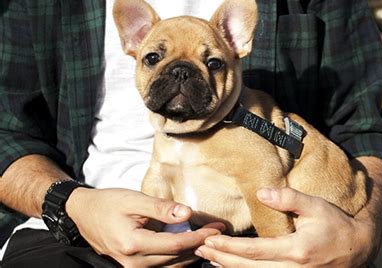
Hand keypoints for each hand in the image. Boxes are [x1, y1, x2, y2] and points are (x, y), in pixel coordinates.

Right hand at [66, 187, 223, 266]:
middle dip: (200, 246)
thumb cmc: (108, 203)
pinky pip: (162, 267)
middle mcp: (133, 262)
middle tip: (218, 233)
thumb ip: (161, 208)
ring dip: (191, 254)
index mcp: (134, 244)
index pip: (176, 244)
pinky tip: (189, 247)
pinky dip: (178, 259)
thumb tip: (187, 214)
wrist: (84, 214)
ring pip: (171, 267)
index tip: (216, 228)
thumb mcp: (134, 200)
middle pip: (176, 258)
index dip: (199, 237)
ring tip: (208, 240)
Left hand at [195, 188, 375, 266]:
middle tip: (199, 247)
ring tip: (208, 257)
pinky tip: (230, 266)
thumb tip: (261, 193)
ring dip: (228, 267)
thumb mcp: (316, 206)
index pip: (253, 251)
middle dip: (221, 258)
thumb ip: (288, 198)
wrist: (358, 248)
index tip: (209, 239)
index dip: (228, 247)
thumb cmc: (336, 224)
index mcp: (296, 250)